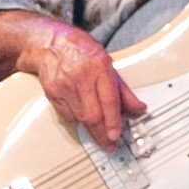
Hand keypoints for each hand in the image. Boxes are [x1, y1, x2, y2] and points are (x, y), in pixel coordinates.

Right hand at [23, 27, 141, 150]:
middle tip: (110, 144)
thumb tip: (138, 109)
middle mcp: (80, 76)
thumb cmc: (81, 51)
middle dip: (102, 134)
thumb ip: (123, 90)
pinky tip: (81, 114)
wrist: (50, 44)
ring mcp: (63, 85)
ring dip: (90, 128)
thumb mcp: (108, 64)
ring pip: (79, 118)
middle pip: (92, 114)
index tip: (115, 135)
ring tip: (98, 130)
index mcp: (98, 66)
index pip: (108, 99)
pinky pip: (67, 116)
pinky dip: (76, 119)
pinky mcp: (52, 93)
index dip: (112, 120)